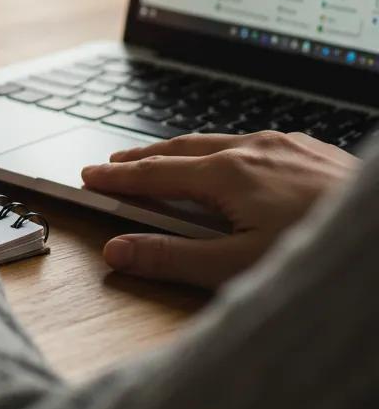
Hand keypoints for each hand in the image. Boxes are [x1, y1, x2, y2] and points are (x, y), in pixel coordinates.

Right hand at [80, 130, 358, 288]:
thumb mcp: (241, 268)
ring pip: (218, 140)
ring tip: (163, 162)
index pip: (155, 173)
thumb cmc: (319, 251)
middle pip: (181, 147)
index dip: (118, 176)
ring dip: (182, 151)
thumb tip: (117, 251)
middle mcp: (253, 147)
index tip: (90, 176)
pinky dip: (222, 149)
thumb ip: (173, 259)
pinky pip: (253, 141)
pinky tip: (230, 163)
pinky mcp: (311, 148)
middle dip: (143, 157)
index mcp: (229, 173)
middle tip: (114, 164)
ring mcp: (285, 143)